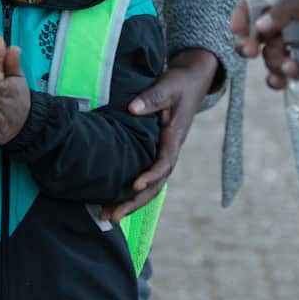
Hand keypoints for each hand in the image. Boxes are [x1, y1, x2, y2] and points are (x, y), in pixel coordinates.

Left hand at [101, 48, 217, 221]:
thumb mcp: (168, 86)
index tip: (135, 185)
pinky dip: (130, 192)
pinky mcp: (155, 152)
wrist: (191, 82)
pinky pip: (145, 177)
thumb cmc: (179, 84)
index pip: (165, 162)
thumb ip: (152, 98)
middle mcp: (170, 151)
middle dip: (135, 202)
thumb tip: (132, 108)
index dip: (151, 175)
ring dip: (130, 203)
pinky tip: (112, 200)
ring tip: (107, 217)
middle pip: (156, 185)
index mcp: (175, 137)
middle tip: (112, 216)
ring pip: (151, 186)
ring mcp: (163, 154)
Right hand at [230, 0, 298, 89]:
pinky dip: (277, 79)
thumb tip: (260, 26)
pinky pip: (279, 75)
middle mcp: (289, 21)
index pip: (257, 3)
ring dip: (274, 63)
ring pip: (267, 56)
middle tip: (249, 51)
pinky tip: (285, 81)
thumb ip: (289, 8)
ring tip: (294, 67)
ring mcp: (296, 45)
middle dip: (248, 43)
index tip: (238, 29)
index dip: (243, 15)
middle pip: (255, 33)